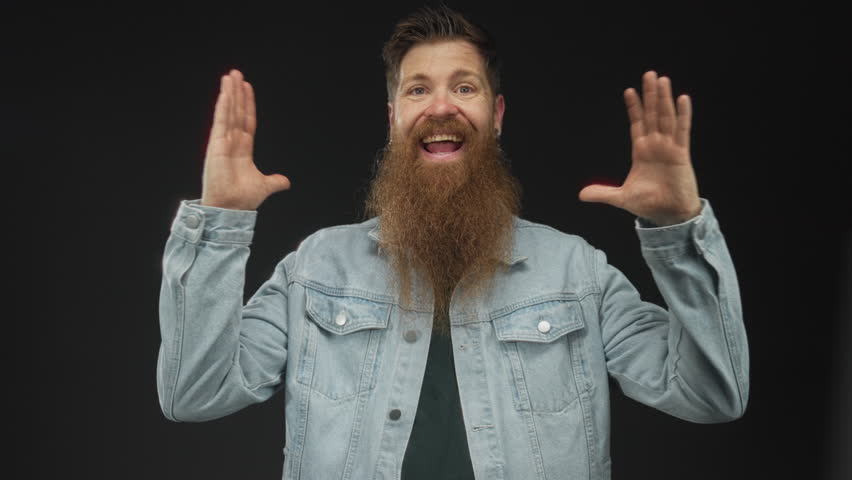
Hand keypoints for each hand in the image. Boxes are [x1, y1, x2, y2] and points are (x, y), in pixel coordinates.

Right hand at [201, 69, 289, 210]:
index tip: (247, 88)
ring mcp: (222, 142)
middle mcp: (232, 142)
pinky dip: (223, 107)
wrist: (232, 208)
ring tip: (230, 76)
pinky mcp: (216, 145)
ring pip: (227, 112)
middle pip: (236, 112)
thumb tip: (285, 182)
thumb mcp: (264, 185)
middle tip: (236, 74)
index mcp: (243, 149)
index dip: (247, 104)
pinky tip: (224, 93)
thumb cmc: (243, 199)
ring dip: (229, 93)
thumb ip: (274, 181)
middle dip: (237, 93)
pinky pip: (220, 121)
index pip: (246, 121)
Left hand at [579, 71, 700, 225]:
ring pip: (666, 117)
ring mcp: (669, 148)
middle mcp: (656, 146)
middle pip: (652, 114)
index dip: (634, 108)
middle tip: (649, 74)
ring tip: (662, 80)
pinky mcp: (681, 154)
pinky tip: (683, 99)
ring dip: (664, 99)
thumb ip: (602, 193)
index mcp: (642, 152)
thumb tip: (581, 194)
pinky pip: (682, 130)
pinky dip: (683, 115)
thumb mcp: (621, 198)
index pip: (637, 124)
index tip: (629, 90)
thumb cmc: (649, 205)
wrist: (669, 215)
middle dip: (650, 95)